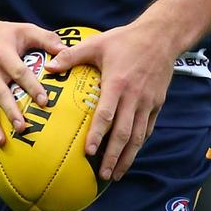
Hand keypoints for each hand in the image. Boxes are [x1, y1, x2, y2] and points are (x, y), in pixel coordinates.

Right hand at [0, 14, 63, 159]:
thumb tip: (67, 50)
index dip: (32, 87)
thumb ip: (46, 38)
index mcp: (4, 55)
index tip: (44, 101)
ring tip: (2, 142)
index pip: (19, 73)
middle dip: (11, 111)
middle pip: (0, 94)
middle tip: (23, 127)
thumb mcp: (22, 29)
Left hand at [45, 20, 174, 181]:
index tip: (89, 152)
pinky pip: (148, 128)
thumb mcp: (97, 43)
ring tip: (116, 173)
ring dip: (127, 157)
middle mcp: (134, 96)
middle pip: (124, 133)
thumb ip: (72, 55)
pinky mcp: (157, 103)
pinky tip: (131, 153)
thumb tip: (49, 67)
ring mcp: (147, 102)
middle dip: (113, 156)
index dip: (98, 135)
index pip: (106, 114)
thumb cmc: (126, 39)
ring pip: (138, 136)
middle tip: (103, 174)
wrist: (161, 36)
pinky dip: (139, 144)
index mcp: (117, 83)